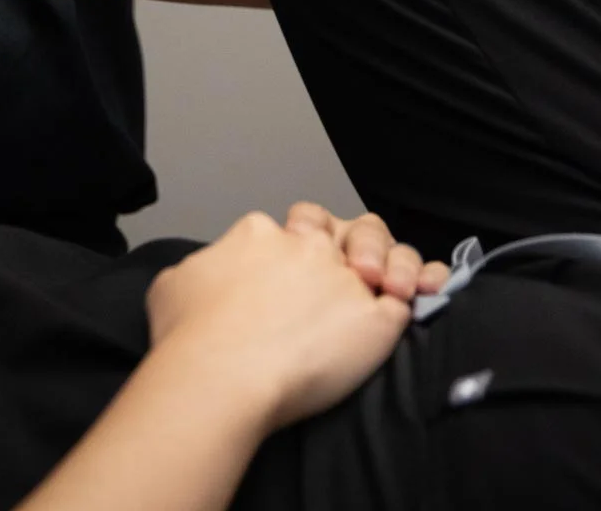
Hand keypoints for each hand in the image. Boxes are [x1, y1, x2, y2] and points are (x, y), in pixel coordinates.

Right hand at [144, 208, 444, 433]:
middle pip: (346, 228)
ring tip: (390, 285)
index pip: (294, 225)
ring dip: (393, 263)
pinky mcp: (375, 319)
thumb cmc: (189, 337)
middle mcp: (308, 247)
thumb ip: (202, 268)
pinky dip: (420, 296)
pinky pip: (408, 302)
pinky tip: (426, 299)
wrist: (220, 375)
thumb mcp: (173, 283)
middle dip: (355, 241)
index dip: (300, 245)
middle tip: (349, 272)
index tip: (297, 276)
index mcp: (261, 234)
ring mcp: (345, 280)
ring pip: (387, 253)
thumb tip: (205, 276)